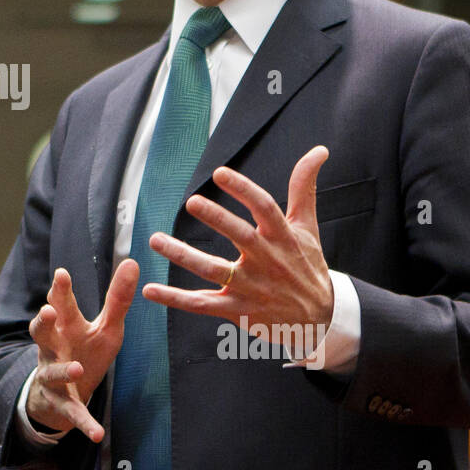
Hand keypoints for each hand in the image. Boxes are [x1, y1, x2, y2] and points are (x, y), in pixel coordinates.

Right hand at [25, 259, 137, 442]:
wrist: (62, 394)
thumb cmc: (84, 350)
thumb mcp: (105, 326)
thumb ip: (117, 298)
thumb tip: (133, 261)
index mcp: (64, 327)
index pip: (59, 304)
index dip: (59, 290)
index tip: (61, 275)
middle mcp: (52, 348)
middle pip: (43, 333)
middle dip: (43, 322)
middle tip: (48, 311)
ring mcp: (54, 376)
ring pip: (52, 372)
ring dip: (64, 370)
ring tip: (78, 369)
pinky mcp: (63, 404)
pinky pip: (73, 414)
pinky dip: (84, 423)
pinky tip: (97, 435)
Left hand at [141, 146, 334, 340]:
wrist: (319, 319)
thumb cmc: (307, 266)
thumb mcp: (308, 227)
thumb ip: (304, 188)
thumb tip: (319, 150)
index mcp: (283, 237)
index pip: (264, 208)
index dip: (243, 189)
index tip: (220, 173)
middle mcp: (267, 261)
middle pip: (241, 236)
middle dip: (217, 219)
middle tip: (191, 202)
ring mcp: (251, 287)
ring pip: (213, 270)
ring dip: (183, 255)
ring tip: (156, 240)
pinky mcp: (237, 310)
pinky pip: (201, 305)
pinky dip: (175, 299)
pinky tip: (150, 290)